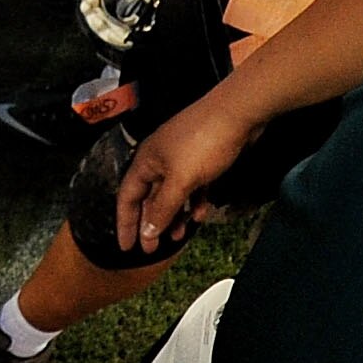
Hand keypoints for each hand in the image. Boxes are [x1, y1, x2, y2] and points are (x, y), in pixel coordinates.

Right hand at [112, 89, 256, 257]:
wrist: (237, 114)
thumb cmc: (203, 143)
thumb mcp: (181, 181)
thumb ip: (163, 208)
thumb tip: (146, 233)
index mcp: (146, 162)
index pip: (127, 197)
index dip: (125, 223)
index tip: (126, 246)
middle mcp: (159, 161)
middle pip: (148, 197)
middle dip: (150, 223)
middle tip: (152, 248)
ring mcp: (181, 159)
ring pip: (172, 194)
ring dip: (174, 215)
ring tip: (178, 236)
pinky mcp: (201, 159)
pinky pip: (192, 187)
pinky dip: (194, 202)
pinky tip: (202, 213)